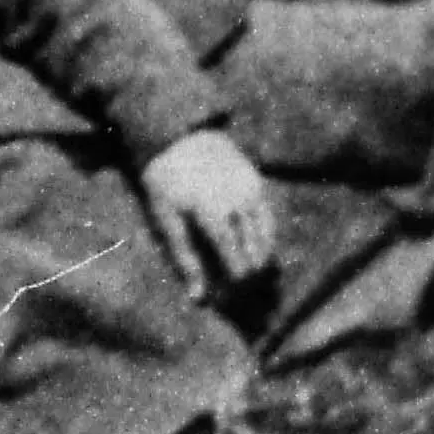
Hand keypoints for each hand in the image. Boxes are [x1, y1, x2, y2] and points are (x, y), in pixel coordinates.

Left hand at [137, 127, 277, 299]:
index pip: (236, 259)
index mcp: (212, 211)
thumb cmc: (166, 182)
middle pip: (255, 251)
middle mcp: (238, 201)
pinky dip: (265, 237)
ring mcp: (251, 189)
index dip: (237, 279)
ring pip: (267, 237)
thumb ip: (184, 258)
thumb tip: (198, 297)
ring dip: (261, 257)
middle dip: (251, 272)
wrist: (178, 136)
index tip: (232, 292)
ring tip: (250, 270)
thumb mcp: (166, 218)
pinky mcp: (257, 181)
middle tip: (242, 286)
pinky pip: (268, 218)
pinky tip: (253, 246)